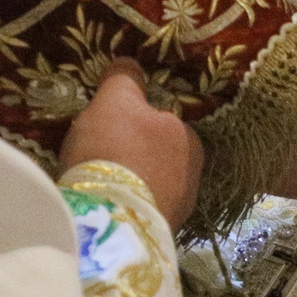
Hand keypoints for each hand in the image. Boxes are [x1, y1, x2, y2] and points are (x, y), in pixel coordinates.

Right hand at [60, 60, 203, 229]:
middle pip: (160, 156)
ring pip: (153, 186)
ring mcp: (181, 209)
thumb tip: (129, 62)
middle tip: (104, 157)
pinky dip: (128, 206)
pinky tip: (107, 207)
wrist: (110, 216)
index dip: (136, 124)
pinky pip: (143, 211)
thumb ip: (124, 79)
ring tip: (102, 185)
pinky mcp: (163, 234)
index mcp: (189, 138)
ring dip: (134, 184)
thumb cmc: (115, 148)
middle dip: (138, 156)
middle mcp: (194, 174)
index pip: (163, 123)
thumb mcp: (115, 101)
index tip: (112, 130)